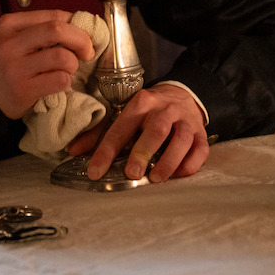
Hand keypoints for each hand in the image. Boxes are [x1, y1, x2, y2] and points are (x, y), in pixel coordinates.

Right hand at [0, 10, 93, 118]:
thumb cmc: (9, 60)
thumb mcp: (17, 36)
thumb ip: (42, 28)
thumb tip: (82, 25)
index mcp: (10, 24)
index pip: (54, 16)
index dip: (76, 25)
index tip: (84, 35)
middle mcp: (10, 44)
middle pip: (57, 30)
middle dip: (81, 40)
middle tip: (87, 52)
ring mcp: (15, 68)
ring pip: (62, 58)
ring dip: (73, 64)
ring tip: (67, 69)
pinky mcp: (22, 90)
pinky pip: (60, 80)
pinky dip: (67, 81)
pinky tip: (59, 82)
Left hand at [70, 84, 209, 183]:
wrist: (183, 95)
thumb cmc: (149, 111)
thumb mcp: (124, 115)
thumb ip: (99, 134)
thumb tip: (72, 151)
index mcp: (141, 103)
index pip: (121, 127)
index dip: (106, 150)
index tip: (95, 171)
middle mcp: (164, 110)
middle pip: (156, 130)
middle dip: (143, 152)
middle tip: (132, 173)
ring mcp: (185, 121)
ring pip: (181, 140)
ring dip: (169, 161)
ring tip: (156, 179)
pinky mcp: (201, 133)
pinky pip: (200, 150)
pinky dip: (190, 164)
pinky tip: (178, 175)